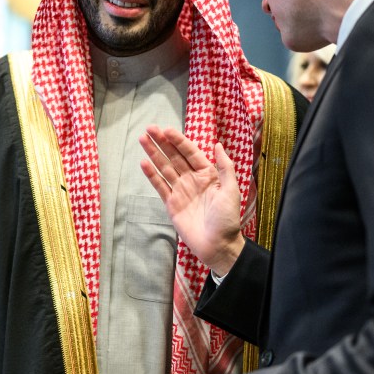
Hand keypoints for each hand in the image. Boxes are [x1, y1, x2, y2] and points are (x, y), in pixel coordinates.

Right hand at [139, 125, 246, 274]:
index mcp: (208, 174)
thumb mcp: (231, 190)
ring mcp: (180, 191)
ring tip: (142, 140)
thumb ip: (225, 167)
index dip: (179, 141)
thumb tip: (217, 145)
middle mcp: (192, 180)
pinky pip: (160, 186)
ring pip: (164, 168)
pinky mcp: (171, 204)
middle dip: (162, 142)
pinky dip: (151, 175)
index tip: (167, 130)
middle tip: (149, 128)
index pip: (190, 153)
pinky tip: (143, 163)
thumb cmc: (227, 218)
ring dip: (154, 154)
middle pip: (174, 157)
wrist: (217, 245)